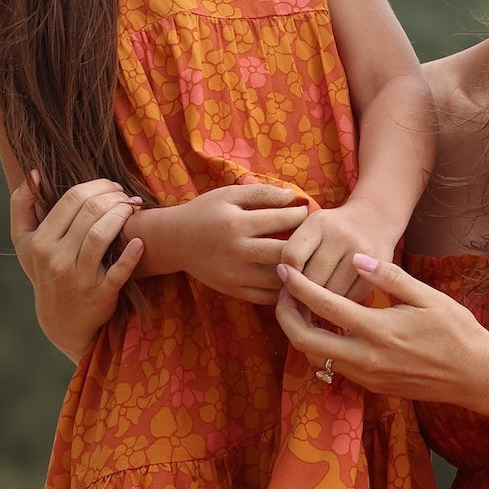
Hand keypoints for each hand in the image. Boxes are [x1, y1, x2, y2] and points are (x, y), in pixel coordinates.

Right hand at [11, 177, 141, 361]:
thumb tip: (33, 174)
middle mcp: (56, 259)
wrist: (61, 321)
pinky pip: (118, 272)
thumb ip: (22, 206)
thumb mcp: (23, 243)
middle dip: (114, 196)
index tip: (110, 186)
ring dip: (124, 215)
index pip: (72, 199)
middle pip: (90, 212)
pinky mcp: (100, 295)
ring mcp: (78, 278)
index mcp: (39, 242)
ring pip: (102, 235)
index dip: (97, 185)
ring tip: (134, 208)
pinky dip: (131, 255)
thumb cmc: (45, 271)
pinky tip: (140, 242)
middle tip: (126, 195)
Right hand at [157, 185, 310, 303]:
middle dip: (304, 244)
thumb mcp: (229, 194)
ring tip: (305, 257)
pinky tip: (290, 275)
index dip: (301, 215)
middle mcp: (236, 252)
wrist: (175, 241)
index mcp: (237, 224)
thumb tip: (293, 196)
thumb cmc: (206, 212)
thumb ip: (261, 192)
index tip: (307, 212)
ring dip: (296, 269)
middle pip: (284, 253)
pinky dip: (282, 288)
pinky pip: (267, 296)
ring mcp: (234, 275)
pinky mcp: (233, 291)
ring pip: (279, 279)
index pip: (282, 220)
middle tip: (313, 237)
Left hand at [275, 252, 488, 403]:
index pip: (323, 306)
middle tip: (282, 294)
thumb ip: (389, 277)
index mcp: (378, 330)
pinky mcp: (371, 387)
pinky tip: (325, 329)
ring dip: (299, 333)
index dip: (297, 287)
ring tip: (298, 309)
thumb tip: (357, 258)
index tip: (284, 271)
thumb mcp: (427, 296)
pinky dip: (319, 347)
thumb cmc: (456, 331)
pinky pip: (333, 367)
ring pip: (315, 357)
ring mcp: (367, 376)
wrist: (475, 375)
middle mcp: (366, 358)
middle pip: (304, 339)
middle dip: (285, 316)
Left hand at [278, 202, 408, 301]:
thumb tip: (284, 294)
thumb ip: (294, 253)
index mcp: (319, 223)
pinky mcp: (378, 271)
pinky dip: (343, 303)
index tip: (287, 283)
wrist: (374, 218)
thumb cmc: (332, 230)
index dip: (287, 276)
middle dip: (304, 293)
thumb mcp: (311, 229)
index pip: (292, 257)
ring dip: (323, 302)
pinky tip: (340, 296)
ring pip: (331, 294)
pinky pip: (351, 298)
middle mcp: (342, 236)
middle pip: (312, 280)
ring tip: (320, 297)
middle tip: (302, 298)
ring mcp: (362, 254)